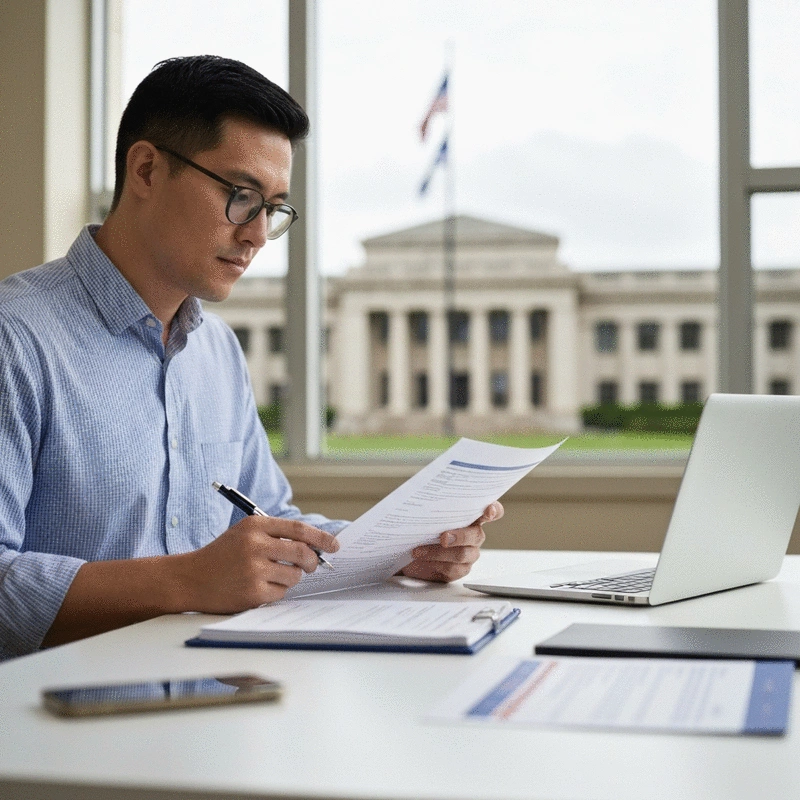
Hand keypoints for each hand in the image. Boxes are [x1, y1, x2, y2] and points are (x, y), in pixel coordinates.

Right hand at [182, 516, 339, 611]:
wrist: (190, 578)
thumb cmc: (222, 555)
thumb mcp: (245, 534)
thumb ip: (276, 535)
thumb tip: (314, 545)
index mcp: (255, 526)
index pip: (299, 529)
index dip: (321, 537)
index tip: (334, 544)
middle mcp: (255, 545)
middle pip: (302, 553)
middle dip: (313, 561)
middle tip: (313, 565)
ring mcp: (253, 570)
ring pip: (294, 575)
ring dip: (291, 577)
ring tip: (271, 576)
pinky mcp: (252, 592)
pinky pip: (281, 593)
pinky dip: (276, 591)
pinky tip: (259, 587)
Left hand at [400, 501, 503, 582]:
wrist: (407, 549)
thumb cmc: (420, 528)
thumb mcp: (426, 514)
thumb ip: (435, 508)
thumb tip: (426, 502)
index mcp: (471, 517)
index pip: (492, 511)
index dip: (494, 510)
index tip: (489, 511)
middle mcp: (474, 535)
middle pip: (476, 536)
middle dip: (459, 536)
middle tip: (443, 537)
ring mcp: (469, 554)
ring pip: (462, 555)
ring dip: (438, 552)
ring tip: (418, 551)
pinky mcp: (459, 570)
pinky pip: (452, 569)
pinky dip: (434, 564)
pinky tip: (421, 560)